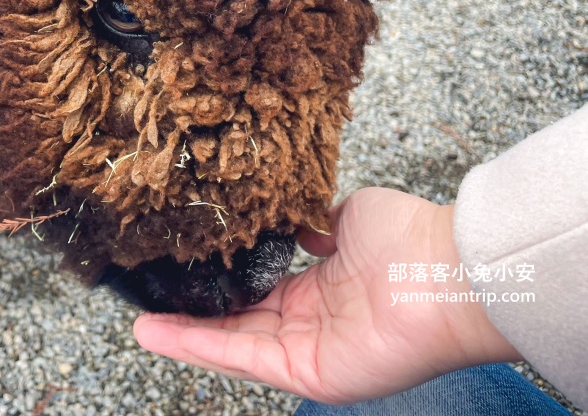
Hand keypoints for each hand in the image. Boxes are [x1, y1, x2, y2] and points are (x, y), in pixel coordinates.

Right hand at [133, 187, 519, 404]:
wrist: (449, 269)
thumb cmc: (409, 237)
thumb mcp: (348, 215)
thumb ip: (313, 223)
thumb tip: (295, 224)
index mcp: (321, 285)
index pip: (260, 290)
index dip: (222, 281)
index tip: (186, 267)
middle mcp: (310, 320)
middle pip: (239, 321)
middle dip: (194, 312)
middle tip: (149, 297)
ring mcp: (307, 349)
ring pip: (232, 343)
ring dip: (183, 333)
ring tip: (138, 320)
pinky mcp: (307, 371)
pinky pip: (243, 359)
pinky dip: (198, 348)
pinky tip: (158, 332)